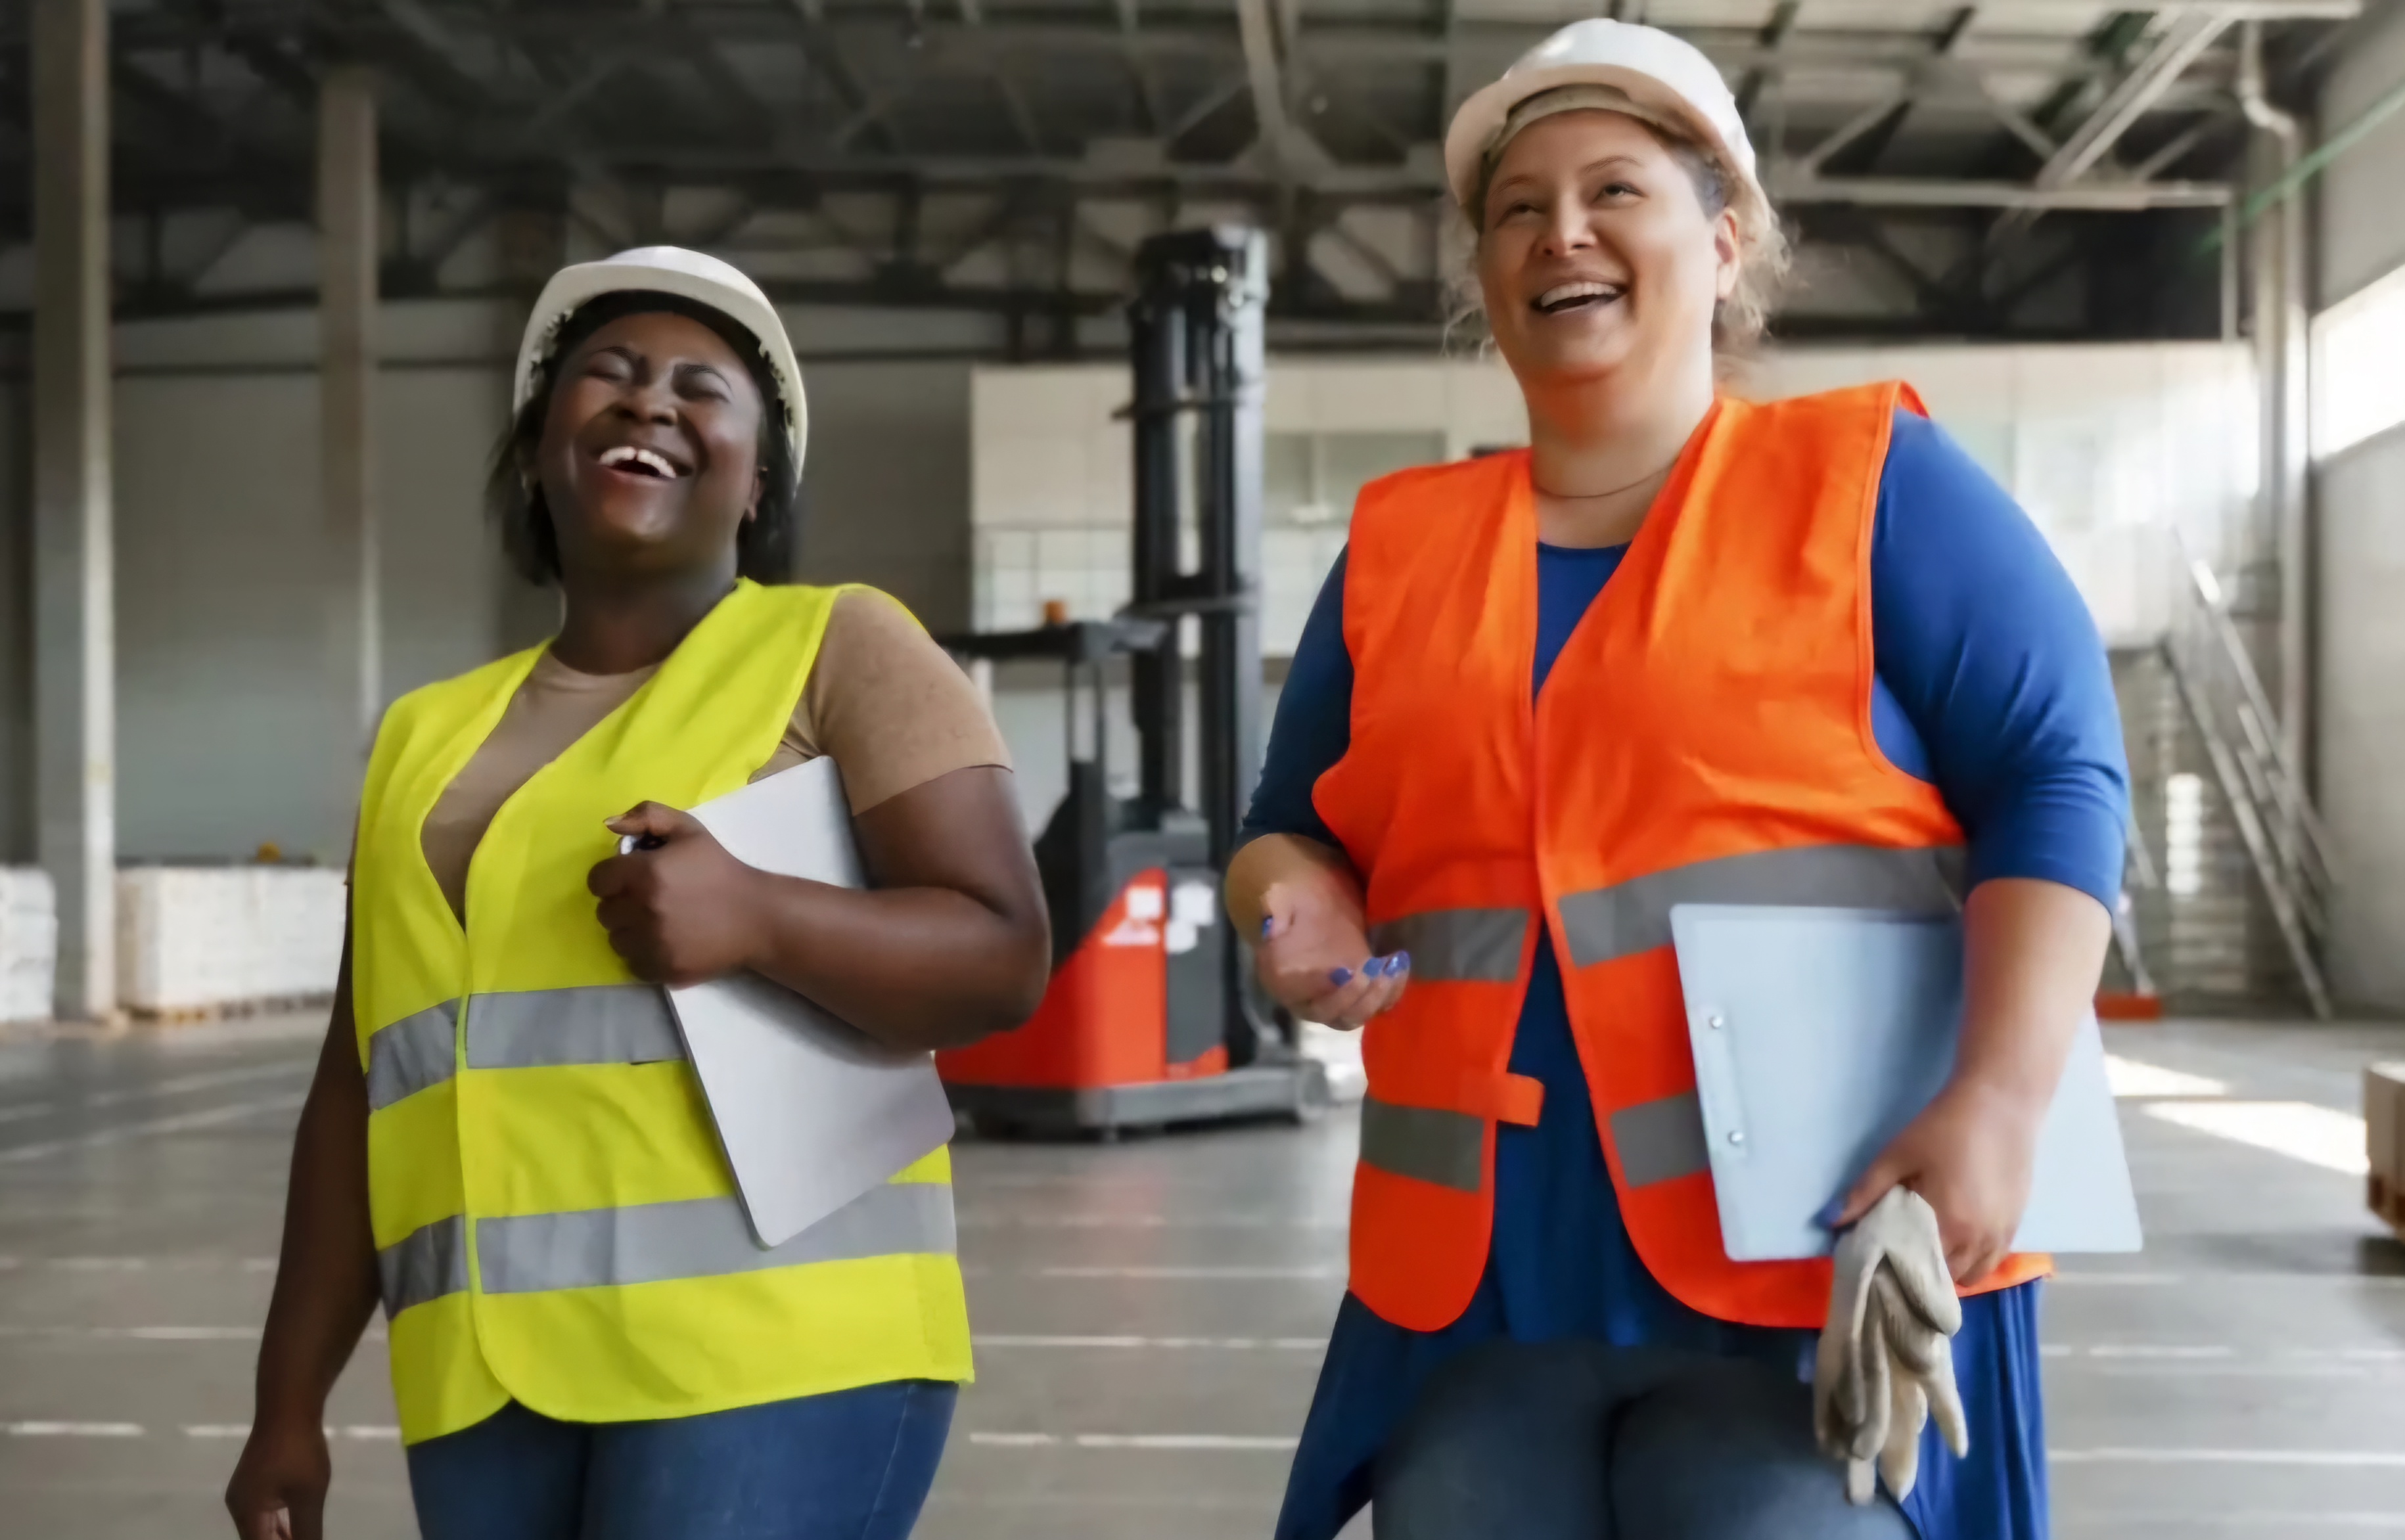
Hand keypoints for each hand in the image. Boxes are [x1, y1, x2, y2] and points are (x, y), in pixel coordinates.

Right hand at [224, 1414, 327, 1539]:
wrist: (288, 1406)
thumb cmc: (298, 1452)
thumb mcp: (308, 1495)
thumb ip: (307, 1530)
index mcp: (247, 1513)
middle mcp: (240, 1506)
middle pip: (258, 1539)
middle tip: (308, 1539)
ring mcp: (246, 1492)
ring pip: (261, 1528)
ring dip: (281, 1537)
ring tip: (304, 1537)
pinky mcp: (256, 1480)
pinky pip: (264, 1513)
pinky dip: (280, 1524)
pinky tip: (296, 1529)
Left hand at [588, 803, 768, 986]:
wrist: (757, 916)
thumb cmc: (720, 868)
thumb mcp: (689, 830)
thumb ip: (647, 816)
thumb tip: (609, 824)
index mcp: (645, 873)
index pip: (597, 880)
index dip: (612, 877)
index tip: (630, 878)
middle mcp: (643, 910)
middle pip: (604, 912)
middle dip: (621, 904)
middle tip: (648, 900)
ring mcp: (652, 944)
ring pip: (616, 940)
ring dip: (630, 931)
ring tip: (657, 923)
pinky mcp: (663, 969)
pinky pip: (633, 964)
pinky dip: (644, 955)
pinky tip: (666, 943)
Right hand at [1254, 882, 1409, 1030]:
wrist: (1317, 906)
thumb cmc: (1297, 902)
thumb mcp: (1282, 897)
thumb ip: (1275, 908)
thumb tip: (1269, 923)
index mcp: (1280, 978)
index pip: (1296, 994)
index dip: (1319, 987)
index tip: (1342, 971)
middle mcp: (1307, 997)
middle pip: (1329, 1014)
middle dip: (1353, 996)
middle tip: (1371, 968)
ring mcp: (1337, 1001)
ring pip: (1355, 1016)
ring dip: (1375, 997)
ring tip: (1390, 966)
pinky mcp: (1361, 996)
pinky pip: (1378, 1007)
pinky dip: (1392, 992)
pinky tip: (1400, 964)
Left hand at [1833, 1079, 2041, 1284]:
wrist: (2000, 1104)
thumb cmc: (1944, 1128)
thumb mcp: (1897, 1155)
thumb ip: (1864, 1192)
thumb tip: (1830, 1221)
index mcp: (1948, 1225)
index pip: (1918, 1270)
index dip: (1897, 1271)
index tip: (1880, 1264)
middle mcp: (1979, 1239)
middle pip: (1946, 1279)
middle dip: (1922, 1273)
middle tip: (1901, 1255)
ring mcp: (2002, 1235)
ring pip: (1973, 1275)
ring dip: (1951, 1269)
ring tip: (1931, 1248)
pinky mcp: (2017, 1224)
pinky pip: (1994, 1261)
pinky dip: (1975, 1260)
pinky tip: (1960, 1238)